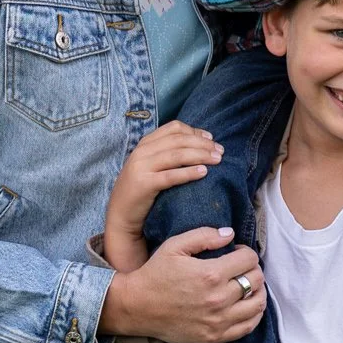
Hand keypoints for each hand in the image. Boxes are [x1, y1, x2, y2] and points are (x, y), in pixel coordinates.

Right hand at [99, 227, 265, 342]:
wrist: (137, 307)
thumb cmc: (155, 274)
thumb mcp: (174, 246)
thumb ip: (204, 236)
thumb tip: (230, 234)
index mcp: (210, 274)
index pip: (249, 259)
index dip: (245, 252)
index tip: (236, 253)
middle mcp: (218, 298)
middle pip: (256, 279)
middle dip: (252, 269)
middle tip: (241, 268)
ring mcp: (218, 320)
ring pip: (258, 303)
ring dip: (257, 291)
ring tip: (247, 285)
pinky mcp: (215, 336)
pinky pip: (249, 326)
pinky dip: (254, 314)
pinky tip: (247, 305)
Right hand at [102, 122, 220, 270]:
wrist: (121, 214)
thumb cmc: (142, 190)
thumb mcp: (151, 166)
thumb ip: (168, 153)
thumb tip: (199, 145)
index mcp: (145, 144)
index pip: (173, 128)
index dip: (195, 131)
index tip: (211, 139)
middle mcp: (142, 152)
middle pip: (178, 140)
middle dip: (202, 144)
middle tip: (221, 151)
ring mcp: (141, 167)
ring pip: (176, 155)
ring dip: (200, 155)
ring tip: (217, 160)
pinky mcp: (144, 184)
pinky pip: (170, 176)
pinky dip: (188, 173)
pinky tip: (203, 173)